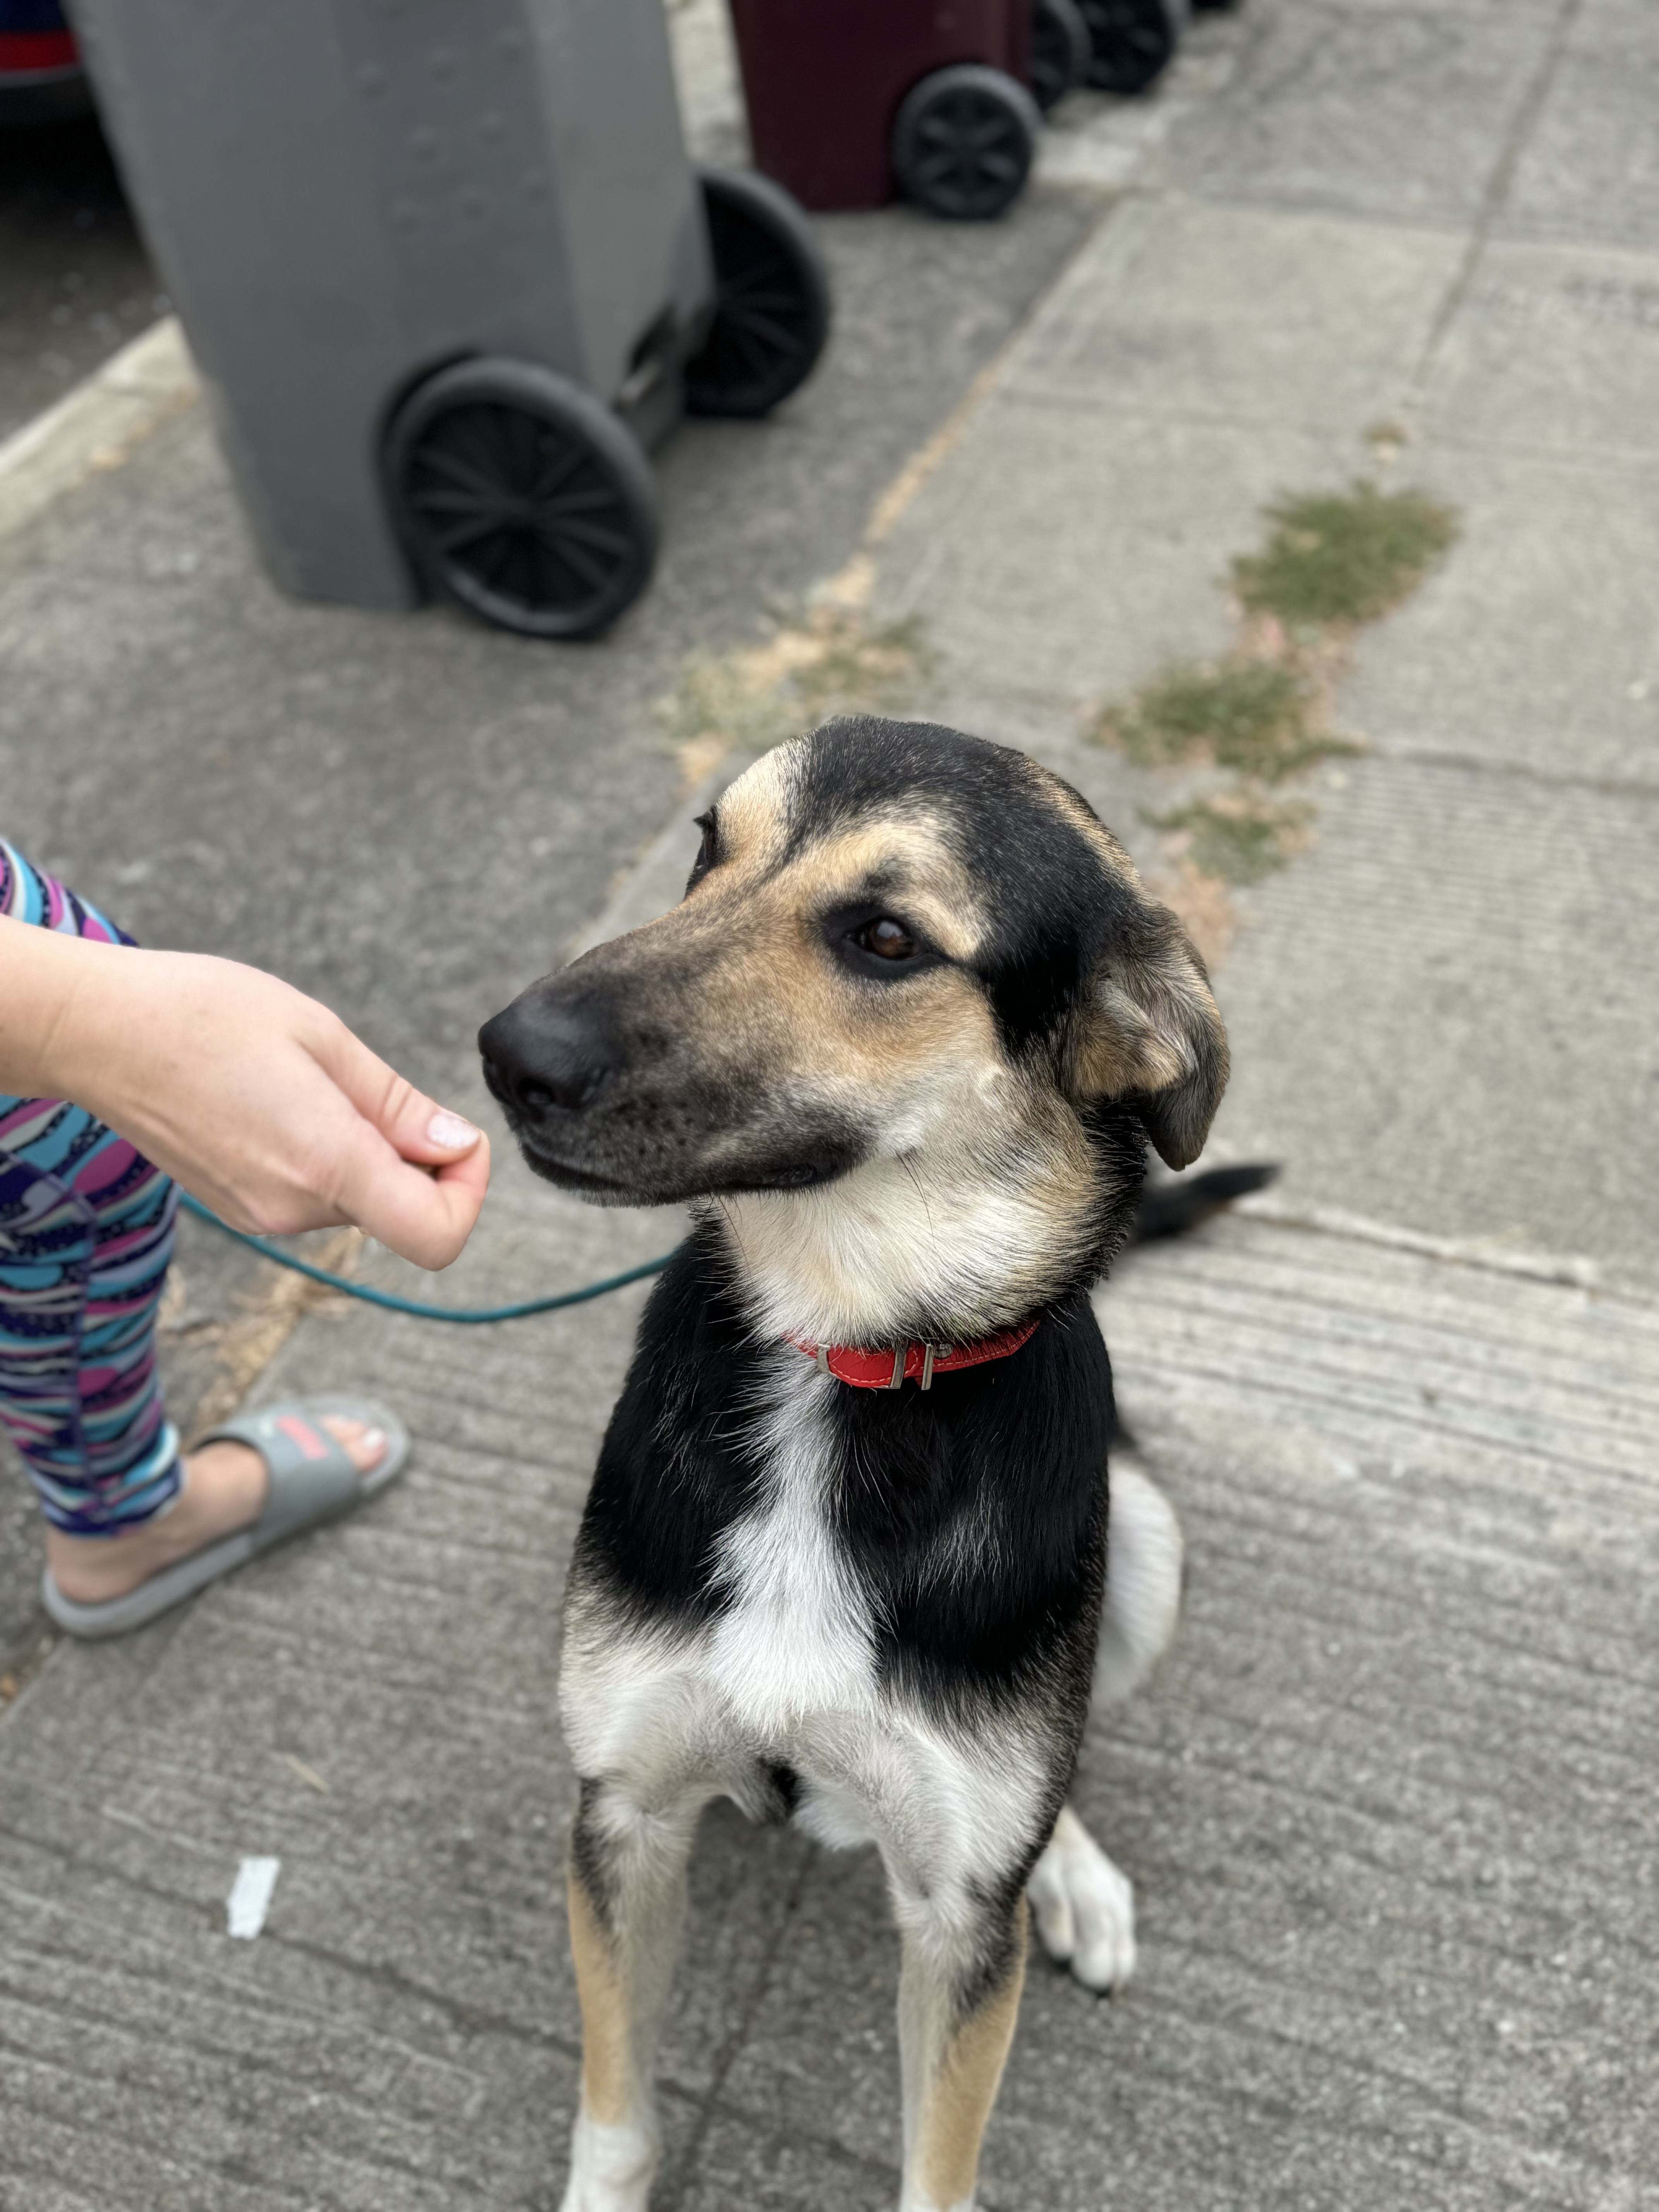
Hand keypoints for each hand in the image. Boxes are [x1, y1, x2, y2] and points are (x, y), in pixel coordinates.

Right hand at [0, 921, 488, 1269]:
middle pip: (401, 1209)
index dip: (467, 1193)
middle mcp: (294, 1208)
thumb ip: (398, 1105)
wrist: (101, 1032)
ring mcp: (263, 1215)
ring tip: (315, 1084)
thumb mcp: (323, 1038)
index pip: (435, 1236)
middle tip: (369, 1087)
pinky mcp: (242, 1208)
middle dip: (415, 1156)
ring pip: (359, 1198)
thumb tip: (456, 1145)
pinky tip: (286, 1102)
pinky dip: (327, 1157)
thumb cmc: (206, 1015)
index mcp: (326, 1164)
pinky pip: (316, 1193)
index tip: (455, 1139)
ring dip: (366, 1150)